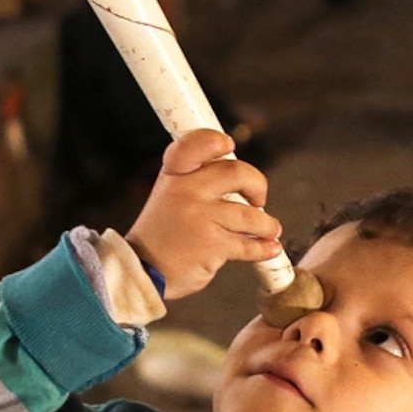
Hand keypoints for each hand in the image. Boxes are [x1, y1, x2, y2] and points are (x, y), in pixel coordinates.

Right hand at [126, 130, 285, 302]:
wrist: (143, 271)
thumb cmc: (161, 235)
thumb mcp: (167, 196)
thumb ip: (195, 180)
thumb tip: (238, 176)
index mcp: (174, 175)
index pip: (195, 144)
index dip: (215, 140)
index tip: (228, 145)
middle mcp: (186, 192)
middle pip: (237, 172)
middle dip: (258, 185)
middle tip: (258, 198)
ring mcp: (200, 218)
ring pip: (251, 214)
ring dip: (267, 224)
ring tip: (269, 229)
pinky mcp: (212, 246)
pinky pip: (249, 244)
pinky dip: (264, 248)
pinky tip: (268, 248)